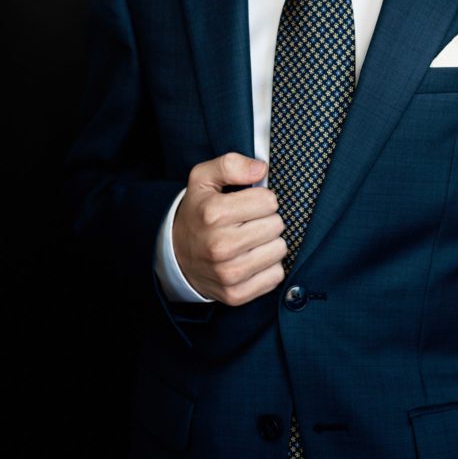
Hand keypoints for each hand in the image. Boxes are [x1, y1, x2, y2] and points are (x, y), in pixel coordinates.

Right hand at [172, 152, 285, 305]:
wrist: (177, 256)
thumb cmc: (197, 212)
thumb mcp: (203, 178)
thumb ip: (231, 164)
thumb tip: (261, 169)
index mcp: (213, 214)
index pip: (269, 201)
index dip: (261, 199)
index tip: (248, 203)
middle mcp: (220, 245)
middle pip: (277, 225)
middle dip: (266, 220)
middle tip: (248, 222)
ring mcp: (228, 273)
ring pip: (279, 250)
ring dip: (269, 243)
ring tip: (250, 240)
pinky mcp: (236, 294)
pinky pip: (275, 275)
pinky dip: (268, 266)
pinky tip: (251, 259)